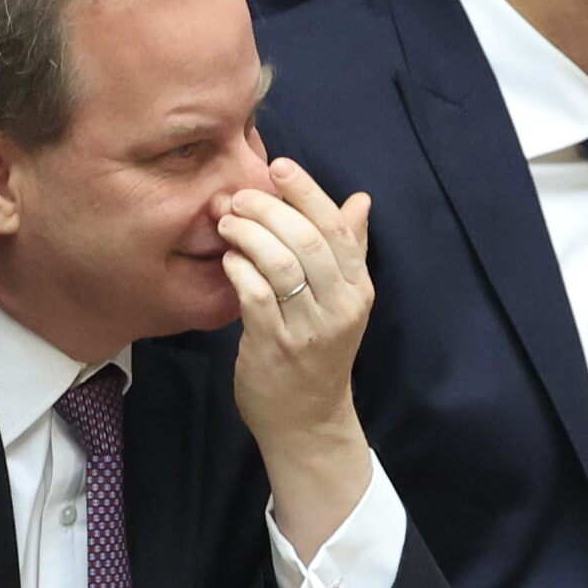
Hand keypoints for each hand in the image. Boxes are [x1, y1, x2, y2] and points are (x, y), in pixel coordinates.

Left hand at [219, 157, 375, 556]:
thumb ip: (349, 249)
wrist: (308, 421)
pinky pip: (255, 294)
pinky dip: (238, 268)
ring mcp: (309, 329)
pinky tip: (228, 258)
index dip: (306, 190)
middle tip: (238, 197)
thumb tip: (360, 201)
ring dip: (247, 234)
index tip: (277, 166)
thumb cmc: (318, 353)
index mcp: (358, 288)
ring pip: (280, 262)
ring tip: (226, 223)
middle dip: (267, 208)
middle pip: (307, 239)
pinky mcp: (276, 346)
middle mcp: (341, 306)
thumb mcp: (343, 302)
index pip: (337, 227)